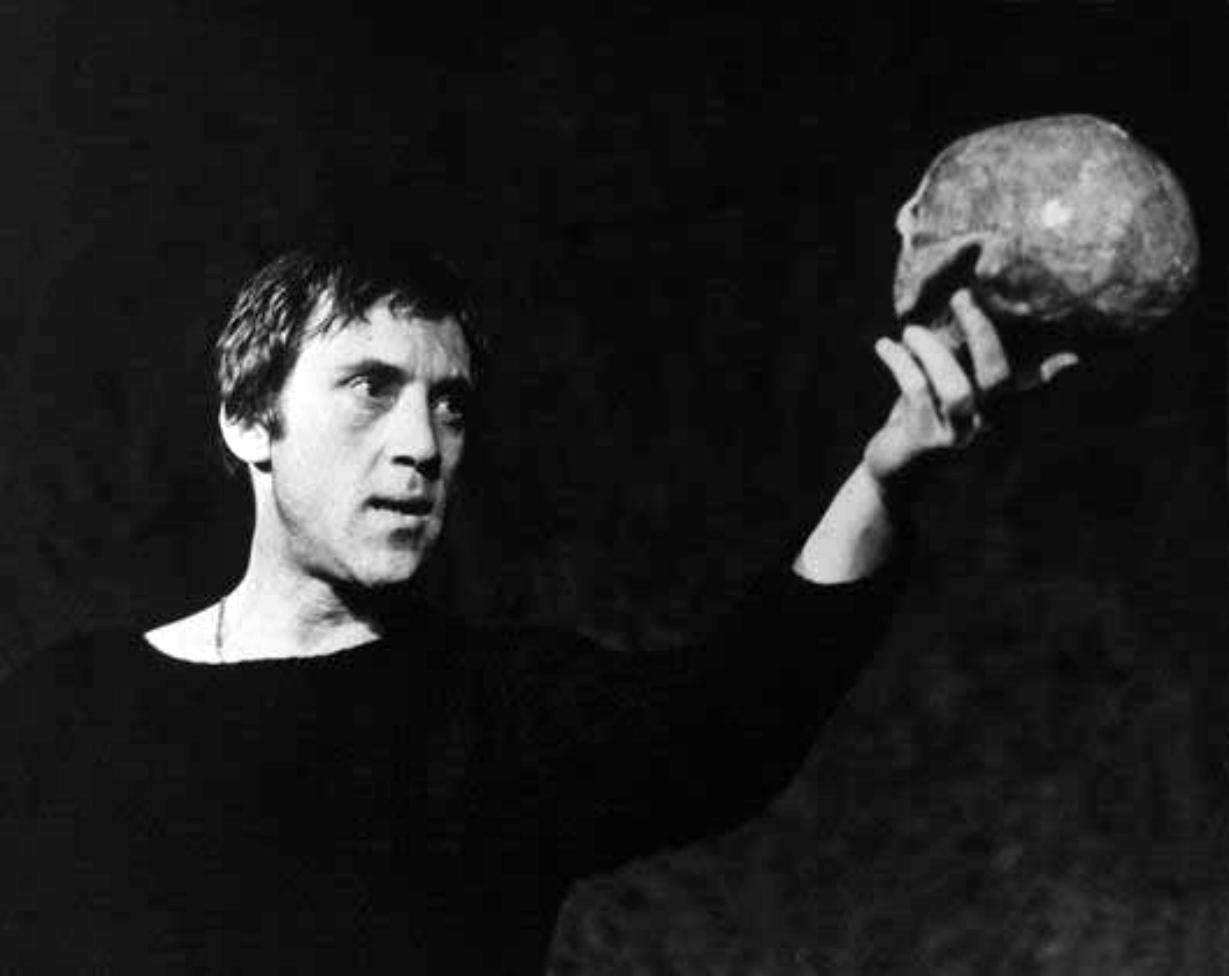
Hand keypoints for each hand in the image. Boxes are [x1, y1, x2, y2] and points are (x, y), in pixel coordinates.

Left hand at [862, 289, 1078, 486]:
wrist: (894, 466)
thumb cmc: (922, 412)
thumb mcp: (944, 381)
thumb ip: (961, 349)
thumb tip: (967, 302)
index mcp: (1000, 404)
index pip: (1030, 380)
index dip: (1050, 365)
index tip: (1071, 350)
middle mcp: (988, 421)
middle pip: (998, 377)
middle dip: (982, 332)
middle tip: (962, 295)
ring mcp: (959, 435)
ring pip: (956, 389)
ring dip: (933, 350)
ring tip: (911, 330)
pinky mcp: (926, 442)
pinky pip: (917, 393)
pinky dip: (900, 363)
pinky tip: (884, 346)